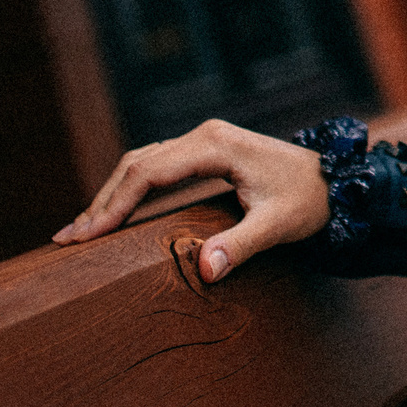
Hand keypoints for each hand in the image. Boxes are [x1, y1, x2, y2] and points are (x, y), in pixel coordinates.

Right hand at [51, 118, 329, 282]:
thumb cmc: (310, 201)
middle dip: (102, 201)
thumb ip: (241, 246)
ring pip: (144, 163)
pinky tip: (113, 213)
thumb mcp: (278, 226)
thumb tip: (204, 271)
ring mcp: (206, 139)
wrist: (338, 181)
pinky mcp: (208, 150)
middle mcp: (206, 134)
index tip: (87, 235)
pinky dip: (131, 188)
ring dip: (112, 194)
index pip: (149, 172)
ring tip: (80, 231)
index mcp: (216, 145)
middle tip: (67, 239)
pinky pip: (158, 166)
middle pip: (138, 164)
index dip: (114, 204)